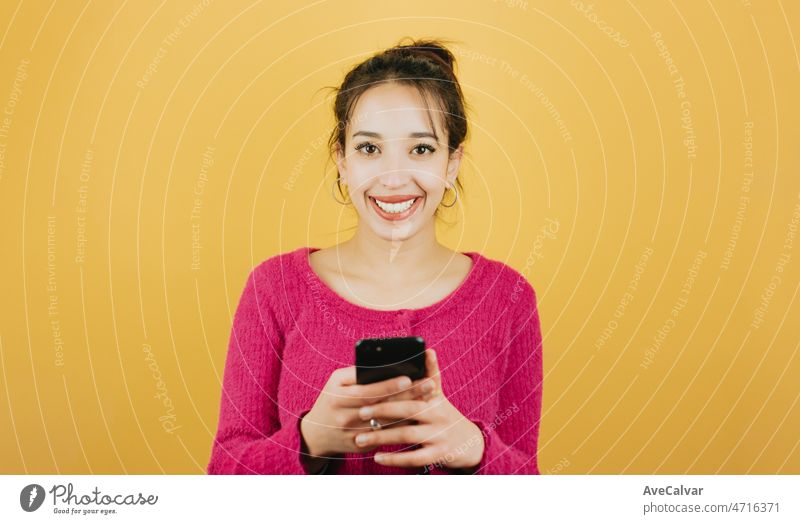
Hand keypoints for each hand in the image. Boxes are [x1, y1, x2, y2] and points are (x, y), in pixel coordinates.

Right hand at [299, 366, 430, 459]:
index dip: (388, 386)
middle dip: (407, 396)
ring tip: (430, 399)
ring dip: (410, 411)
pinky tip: (419, 416)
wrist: (316, 434)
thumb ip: (356, 373)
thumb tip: (384, 364)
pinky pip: (385, 436)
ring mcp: (353, 435)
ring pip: (387, 423)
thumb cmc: (331, 400)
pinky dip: (403, 425)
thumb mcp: (336, 382)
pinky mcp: (361, 447)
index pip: (367, 391)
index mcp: (337, 398)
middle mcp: (344, 418)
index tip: (408, 378)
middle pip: (381, 407)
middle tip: (429, 385)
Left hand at [351, 349, 484, 469]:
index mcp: (434, 398)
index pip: (410, 392)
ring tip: (360, 439)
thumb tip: (428, 349)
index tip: (366, 394)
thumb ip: (430, 372)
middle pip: (407, 412)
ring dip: (382, 437)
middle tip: (360, 414)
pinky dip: (395, 459)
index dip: (389, 392)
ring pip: (407, 436)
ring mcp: (439, 436)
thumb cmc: (444, 414)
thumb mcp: (439, 394)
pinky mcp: (438, 455)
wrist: (468, 443)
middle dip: (382, 412)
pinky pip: (414, 459)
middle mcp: (438, 416)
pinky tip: (377, 458)